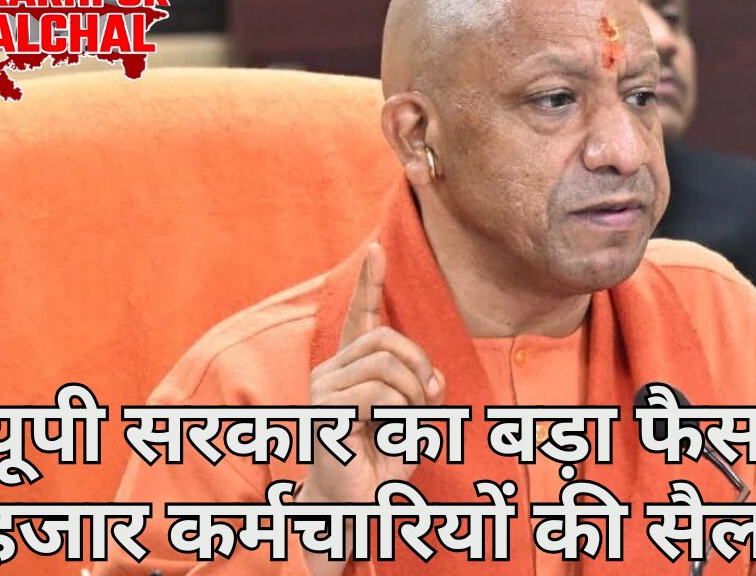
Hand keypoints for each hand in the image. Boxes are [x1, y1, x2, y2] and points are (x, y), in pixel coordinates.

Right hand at [300, 242, 445, 505]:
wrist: (356, 507)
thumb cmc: (381, 464)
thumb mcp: (414, 420)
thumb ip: (423, 390)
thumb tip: (431, 378)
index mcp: (351, 370)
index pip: (360, 317)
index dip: (370, 283)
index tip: (377, 248)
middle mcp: (331, 372)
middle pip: (387, 339)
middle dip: (419, 368)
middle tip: (425, 403)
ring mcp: (323, 389)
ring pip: (388, 365)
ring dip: (412, 397)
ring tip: (402, 427)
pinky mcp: (325, 410)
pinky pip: (378, 392)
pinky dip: (398, 413)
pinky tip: (385, 435)